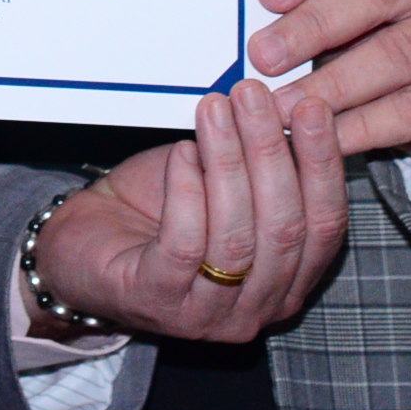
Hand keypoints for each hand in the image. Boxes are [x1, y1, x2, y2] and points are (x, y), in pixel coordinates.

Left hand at [25, 83, 348, 341]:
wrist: (84, 243)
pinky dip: (185, 192)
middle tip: (253, 96)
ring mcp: (208, 313)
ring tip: (214, 111)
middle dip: (271, 153)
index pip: (326, 226)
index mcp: (288, 281)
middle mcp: (258, 307)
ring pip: (235, 237)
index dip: (322, 164)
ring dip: (228, 163)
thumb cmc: (160, 211)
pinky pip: (183, 245)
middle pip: (284, 229)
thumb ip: (259, 161)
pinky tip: (181, 153)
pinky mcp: (157, 300)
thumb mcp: (223, 182)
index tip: (311, 106)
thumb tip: (284, 104)